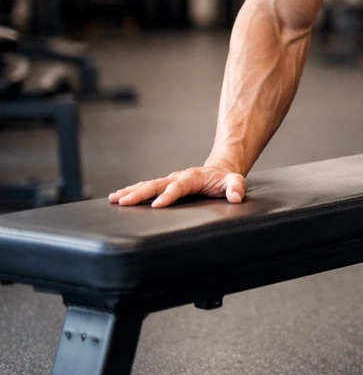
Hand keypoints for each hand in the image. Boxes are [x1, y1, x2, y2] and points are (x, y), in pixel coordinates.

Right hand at [108, 162, 246, 207]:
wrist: (219, 170)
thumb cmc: (226, 179)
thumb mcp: (235, 181)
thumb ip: (236, 188)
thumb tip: (236, 197)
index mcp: (193, 178)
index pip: (179, 187)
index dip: (169, 195)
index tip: (157, 205)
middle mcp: (178, 177)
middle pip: (156, 184)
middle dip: (140, 193)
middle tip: (124, 201)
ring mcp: (169, 180)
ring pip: (147, 185)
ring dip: (131, 191)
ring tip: (114, 199)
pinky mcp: (164, 185)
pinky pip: (146, 187)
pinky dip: (131, 191)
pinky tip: (117, 198)